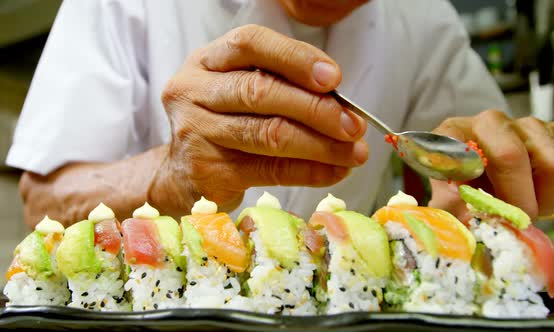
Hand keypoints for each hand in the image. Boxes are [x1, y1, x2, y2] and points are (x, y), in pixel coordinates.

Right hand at [148, 24, 367, 212]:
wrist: (183, 175)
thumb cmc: (225, 125)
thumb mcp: (243, 93)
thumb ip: (282, 87)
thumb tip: (342, 106)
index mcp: (207, 61)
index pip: (250, 44)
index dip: (295, 58)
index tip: (334, 78)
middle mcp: (193, 91)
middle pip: (260, 91)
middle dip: (316, 109)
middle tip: (354, 125)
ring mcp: (196, 132)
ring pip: (268, 134)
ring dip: (320, 145)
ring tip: (354, 153)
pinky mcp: (208, 171)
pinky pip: (270, 170)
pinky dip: (309, 172)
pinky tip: (334, 171)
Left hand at [428, 110, 553, 220]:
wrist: (487, 172)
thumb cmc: (464, 188)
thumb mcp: (447, 200)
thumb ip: (449, 210)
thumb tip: (467, 223)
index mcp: (454, 135)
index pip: (456, 148)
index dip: (463, 174)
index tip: (470, 203)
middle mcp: (490, 123)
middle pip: (512, 157)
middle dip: (518, 202)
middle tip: (516, 220)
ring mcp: (528, 125)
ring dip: (550, 199)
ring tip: (534, 207)